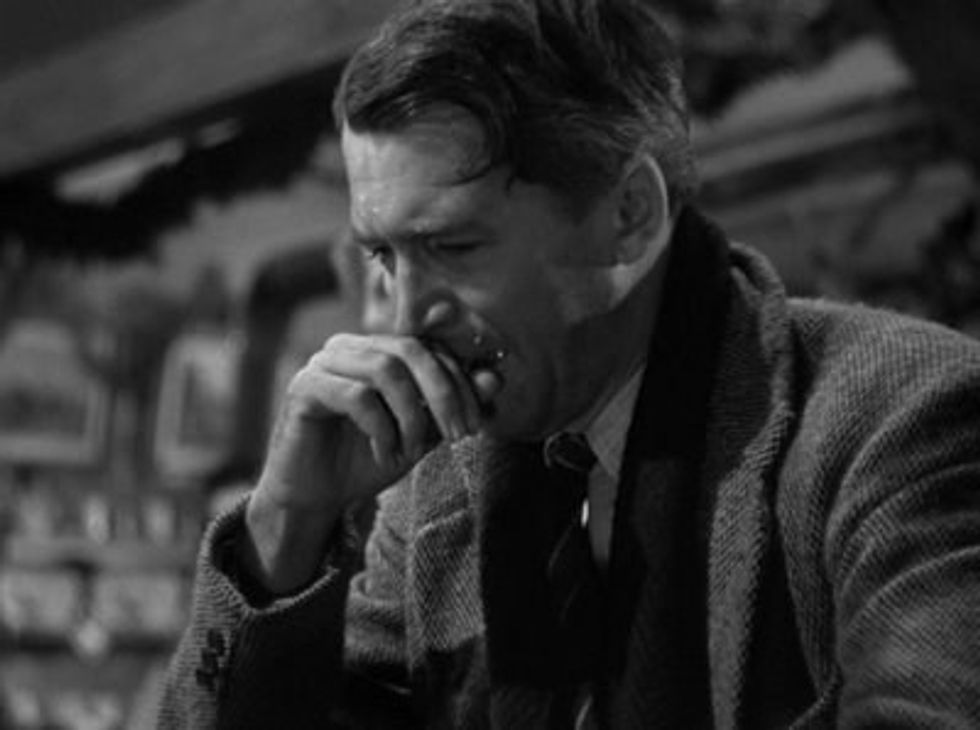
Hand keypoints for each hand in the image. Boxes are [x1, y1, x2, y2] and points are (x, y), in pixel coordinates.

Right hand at [244, 333, 499, 591]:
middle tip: (459, 435)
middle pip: (411, 350)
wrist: (317, 497)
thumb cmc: (368, 459)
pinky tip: (384, 455)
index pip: (431, 348)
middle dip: (444, 393)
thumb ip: (454, 406)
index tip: (479, 424)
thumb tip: (495, 379)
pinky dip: (381, 430)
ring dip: (412, 416)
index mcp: (379, 348)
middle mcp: (350, 346)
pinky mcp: (304, 387)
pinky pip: (356, 396)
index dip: (462, 382)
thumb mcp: (423, 434)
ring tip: (413, 451)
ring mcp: (323, 362)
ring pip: (386, 370)